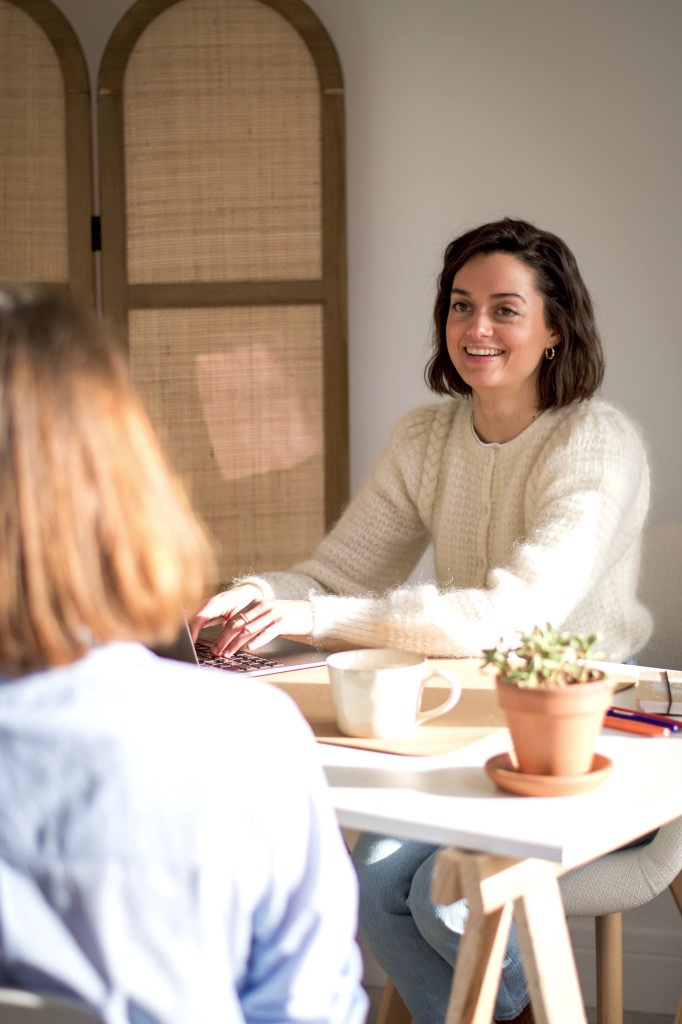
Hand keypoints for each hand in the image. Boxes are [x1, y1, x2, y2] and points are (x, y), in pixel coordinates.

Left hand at [190, 586, 312, 655]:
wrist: (309, 612)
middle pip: (238, 624)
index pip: (234, 619)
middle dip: (224, 639)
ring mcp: (272, 614)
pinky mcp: (283, 622)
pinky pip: (267, 632)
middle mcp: (262, 607)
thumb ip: (251, 620)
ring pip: (249, 629)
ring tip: (228, 653)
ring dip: (236, 643)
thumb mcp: (266, 614)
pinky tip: (249, 648)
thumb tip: (233, 634)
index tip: (215, 645)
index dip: (222, 633)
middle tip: (217, 651)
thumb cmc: (286, 616)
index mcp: (256, 604)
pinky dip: (257, 641)